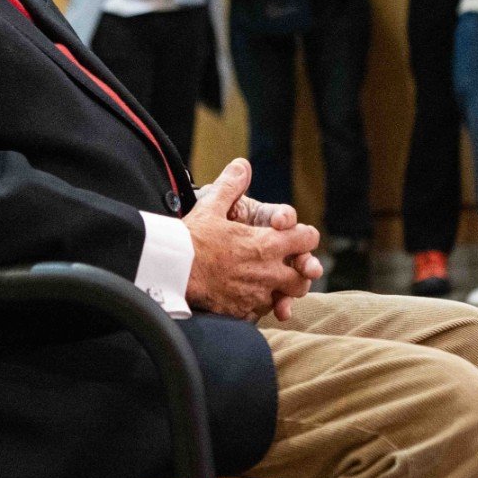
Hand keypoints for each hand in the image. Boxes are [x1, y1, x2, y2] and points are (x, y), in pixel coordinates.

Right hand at [183, 160, 318, 321]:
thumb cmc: (192, 238)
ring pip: (285, 298)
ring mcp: (256, 295)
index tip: (295, 237)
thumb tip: (242, 165)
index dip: (304, 236)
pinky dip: (257, 305)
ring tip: (268, 284)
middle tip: (288, 266)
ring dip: (281, 291)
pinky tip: (246, 296)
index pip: (306, 239)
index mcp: (267, 244)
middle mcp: (268, 272)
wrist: (171, 271)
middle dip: (299, 271)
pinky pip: (260, 312)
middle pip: (303, 277)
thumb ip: (231, 185)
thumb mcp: (211, 205)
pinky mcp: (242, 312)